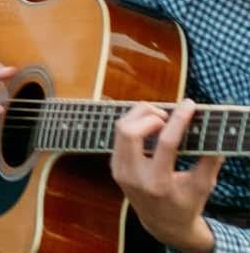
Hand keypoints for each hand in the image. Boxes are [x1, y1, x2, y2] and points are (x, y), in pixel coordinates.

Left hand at [111, 101, 220, 252]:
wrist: (163, 225)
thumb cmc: (186, 204)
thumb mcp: (202, 187)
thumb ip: (209, 162)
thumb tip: (216, 136)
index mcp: (159, 183)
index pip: (166, 142)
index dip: (178, 119)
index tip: (189, 104)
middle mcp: (135, 177)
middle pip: (130, 130)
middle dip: (148, 114)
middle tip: (167, 115)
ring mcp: (120, 172)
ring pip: (120, 128)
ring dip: (139, 116)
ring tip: (159, 118)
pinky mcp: (114, 167)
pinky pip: (118, 136)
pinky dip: (132, 124)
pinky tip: (148, 126)